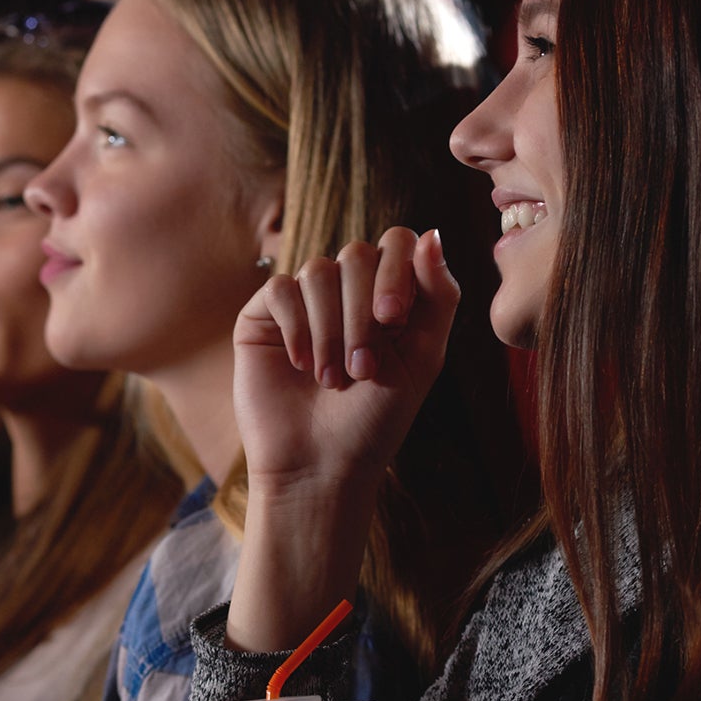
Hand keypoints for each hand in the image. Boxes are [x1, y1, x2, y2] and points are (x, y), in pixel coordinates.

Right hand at [234, 227, 459, 492]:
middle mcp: (345, 291)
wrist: (320, 466)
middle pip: (356, 255)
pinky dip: (296, 326)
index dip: (396, 271)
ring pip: (317, 271)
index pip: (397, 243)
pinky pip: (281, 289)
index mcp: (388, 294)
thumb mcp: (424, 357)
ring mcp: (303, 301)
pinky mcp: (263, 316)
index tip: (394, 320)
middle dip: (363, 312)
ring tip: (333, 378)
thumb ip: (437, 295)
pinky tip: (301, 364)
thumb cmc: (376, 419)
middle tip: (365, 368)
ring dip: (331, 329)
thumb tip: (431, 233)